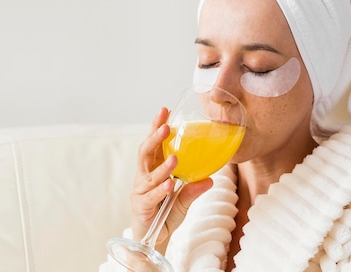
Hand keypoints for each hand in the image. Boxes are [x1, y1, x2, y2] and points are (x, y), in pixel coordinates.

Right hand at [130, 107, 213, 253]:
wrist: (152, 240)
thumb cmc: (165, 215)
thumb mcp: (183, 200)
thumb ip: (193, 189)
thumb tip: (211, 179)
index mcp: (151, 169)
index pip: (153, 144)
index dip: (156, 127)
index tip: (165, 111)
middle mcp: (142, 177)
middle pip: (145, 152)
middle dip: (154, 138)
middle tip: (166, 127)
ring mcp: (140, 191)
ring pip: (148, 174)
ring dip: (162, 166)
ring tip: (175, 158)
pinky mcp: (141, 206)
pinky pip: (151, 196)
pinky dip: (161, 189)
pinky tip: (170, 184)